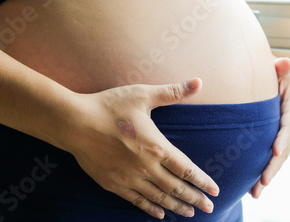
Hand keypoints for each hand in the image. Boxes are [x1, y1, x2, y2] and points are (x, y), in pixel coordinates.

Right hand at [67, 78, 218, 218]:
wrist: (75, 122)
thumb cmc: (110, 106)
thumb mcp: (143, 95)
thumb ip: (172, 92)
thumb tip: (198, 82)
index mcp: (156, 147)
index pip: (187, 169)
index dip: (203, 181)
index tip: (215, 191)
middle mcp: (145, 167)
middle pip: (176, 187)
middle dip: (195, 198)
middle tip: (209, 208)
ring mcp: (128, 178)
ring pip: (158, 197)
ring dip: (177, 206)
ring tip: (190, 213)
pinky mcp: (112, 183)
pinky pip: (136, 200)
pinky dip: (150, 208)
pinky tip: (159, 214)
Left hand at [249, 57, 289, 197]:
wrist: (263, 76)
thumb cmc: (268, 70)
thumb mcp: (274, 67)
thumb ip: (278, 67)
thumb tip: (285, 62)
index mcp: (289, 104)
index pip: (287, 123)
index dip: (283, 137)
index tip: (275, 151)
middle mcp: (287, 122)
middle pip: (283, 147)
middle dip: (274, 166)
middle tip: (262, 181)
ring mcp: (279, 132)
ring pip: (277, 158)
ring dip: (267, 176)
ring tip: (255, 193)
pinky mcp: (270, 139)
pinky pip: (267, 157)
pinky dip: (261, 172)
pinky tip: (251, 189)